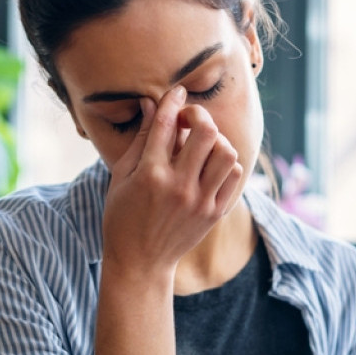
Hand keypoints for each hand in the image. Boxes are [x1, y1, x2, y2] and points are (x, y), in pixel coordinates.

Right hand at [101, 85, 243, 278]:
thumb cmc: (123, 216)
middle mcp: (178, 186)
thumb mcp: (121, 176)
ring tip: (201, 145)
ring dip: (215, 139)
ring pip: (226, 151)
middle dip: (198, 115)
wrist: (140, 262)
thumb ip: (139, 138)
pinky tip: (210, 164)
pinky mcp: (214, 213)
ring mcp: (200, 201)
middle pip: (206, 131)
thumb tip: (151, 103)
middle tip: (189, 121)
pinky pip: (234, 174)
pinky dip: (225, 162)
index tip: (177, 92)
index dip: (173, 100)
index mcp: (150, 174)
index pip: (167, 123)